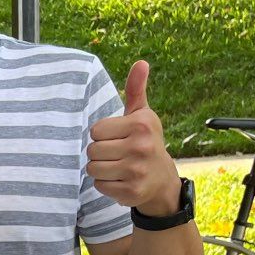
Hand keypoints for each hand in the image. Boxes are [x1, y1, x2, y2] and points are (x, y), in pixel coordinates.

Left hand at [86, 60, 183, 219]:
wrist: (162, 179)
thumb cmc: (146, 141)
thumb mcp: (142, 114)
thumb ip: (136, 89)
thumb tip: (141, 62)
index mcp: (141, 125)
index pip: (96, 130)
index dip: (103, 135)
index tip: (118, 138)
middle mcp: (140, 147)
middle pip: (92, 150)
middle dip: (100, 152)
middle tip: (118, 154)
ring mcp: (136, 171)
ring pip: (93, 168)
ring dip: (101, 168)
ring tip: (118, 166)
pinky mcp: (131, 191)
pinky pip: (100, 185)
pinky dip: (106, 184)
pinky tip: (121, 180)